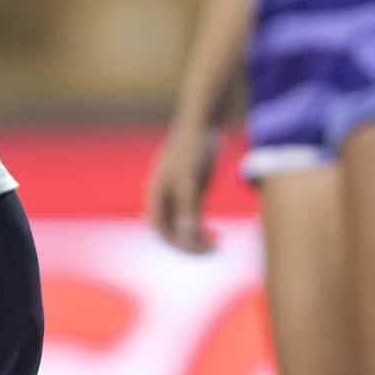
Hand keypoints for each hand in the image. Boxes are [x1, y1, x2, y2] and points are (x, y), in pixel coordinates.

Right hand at [145, 119, 219, 254]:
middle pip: (169, 230)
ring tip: (217, 246)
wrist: (203, 123)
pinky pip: (194, 217)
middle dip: (187, 244)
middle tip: (212, 251)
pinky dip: (203, 229)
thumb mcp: (191, 178)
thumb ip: (187, 206)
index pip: (158, 227)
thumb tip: (186, 234)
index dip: (174, 241)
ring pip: (182, 226)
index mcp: (155, 192)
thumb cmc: (193, 148)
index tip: (198, 247)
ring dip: (196, 240)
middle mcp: (163, 195)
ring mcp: (177, 193)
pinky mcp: (192, 191)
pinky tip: (218, 234)